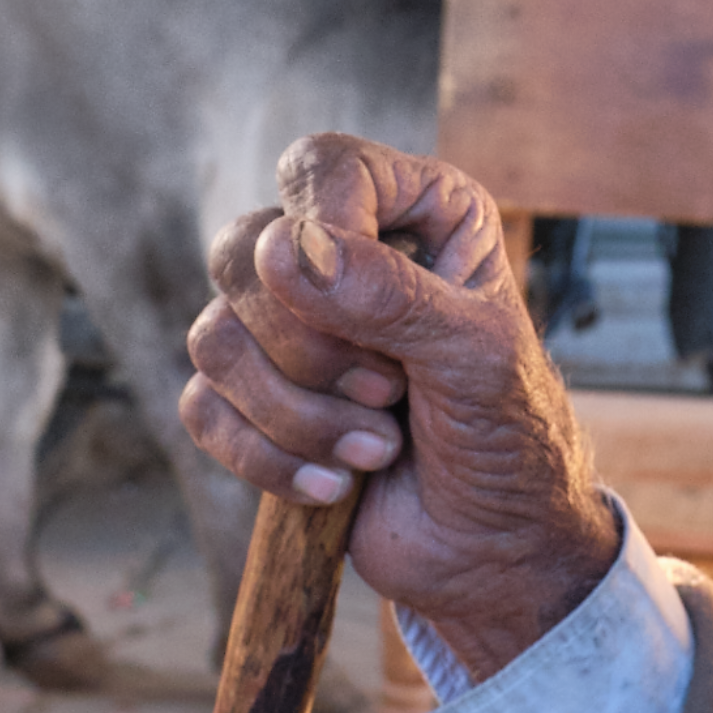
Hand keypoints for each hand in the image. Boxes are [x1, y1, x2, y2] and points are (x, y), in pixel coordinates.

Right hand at [180, 133, 620, 679]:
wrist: (494, 545)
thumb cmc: (511, 434)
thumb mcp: (477, 354)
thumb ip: (391, 295)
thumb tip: (287, 247)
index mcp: (418, 213)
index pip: (321, 167)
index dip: (325, 233)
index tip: (377, 319)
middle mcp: (347, 255)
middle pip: (245, 249)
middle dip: (308, 344)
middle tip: (388, 392)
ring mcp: (294, 329)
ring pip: (215, 336)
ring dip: (296, 412)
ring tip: (378, 446)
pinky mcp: (256, 401)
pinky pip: (201, 406)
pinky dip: (263, 456)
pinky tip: (335, 484)